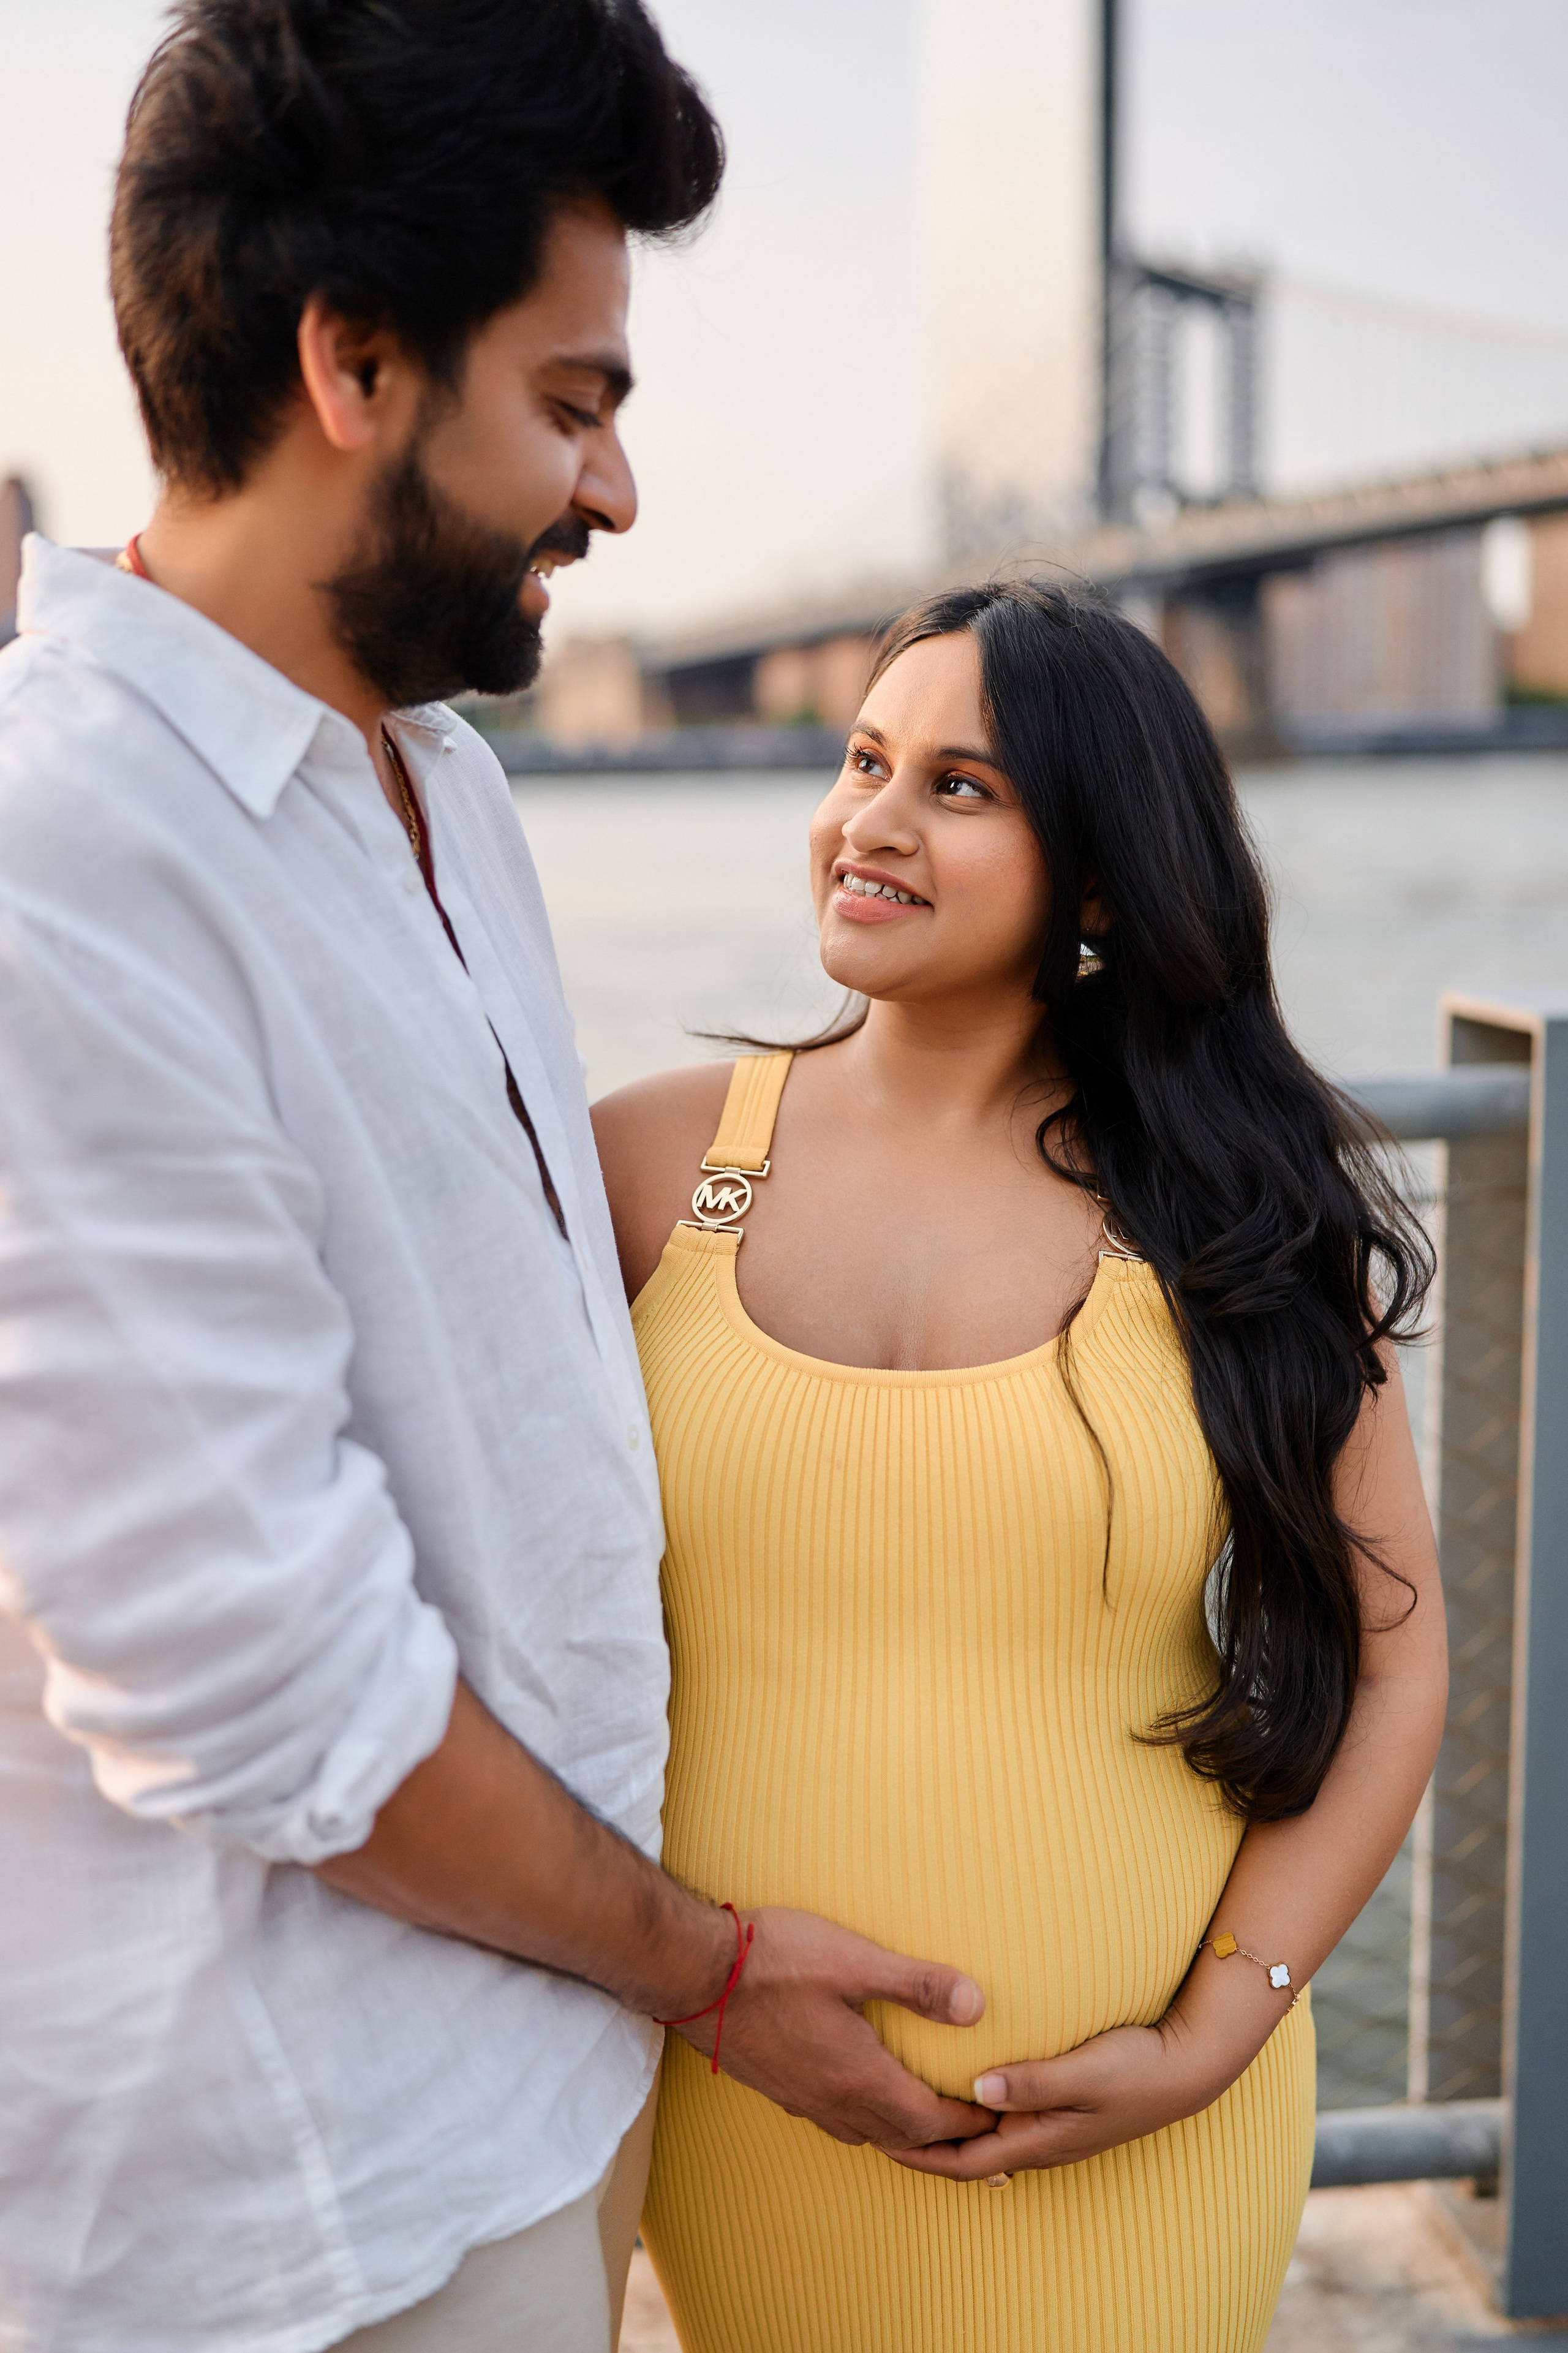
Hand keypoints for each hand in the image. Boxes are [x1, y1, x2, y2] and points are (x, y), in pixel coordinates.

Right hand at [674, 1906, 995, 2154]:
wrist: (690, 1973)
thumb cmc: (772, 1960)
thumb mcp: (853, 1961)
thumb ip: (917, 1984)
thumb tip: (977, 2007)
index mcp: (859, 2078)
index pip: (929, 2122)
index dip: (969, 2124)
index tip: (1000, 2120)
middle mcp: (832, 2101)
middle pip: (903, 2141)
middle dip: (946, 2145)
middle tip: (980, 2138)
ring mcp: (801, 2098)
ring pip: (868, 2135)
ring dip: (907, 2137)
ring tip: (931, 2126)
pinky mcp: (778, 2086)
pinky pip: (838, 2120)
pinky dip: (870, 2121)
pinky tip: (867, 2097)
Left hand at [885, 2020, 1216, 2178]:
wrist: (1186, 2067)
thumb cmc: (1136, 2068)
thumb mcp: (1084, 2071)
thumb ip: (1032, 2081)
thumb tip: (977, 2090)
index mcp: (1039, 2139)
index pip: (965, 2162)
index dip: (920, 2154)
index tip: (878, 2137)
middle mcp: (1040, 2142)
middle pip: (968, 2156)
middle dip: (923, 2145)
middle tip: (878, 2121)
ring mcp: (1052, 2129)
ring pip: (985, 2139)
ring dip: (946, 2131)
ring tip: (907, 2107)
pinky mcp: (1061, 2109)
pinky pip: (1005, 2121)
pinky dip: (973, 2114)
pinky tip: (960, 2091)